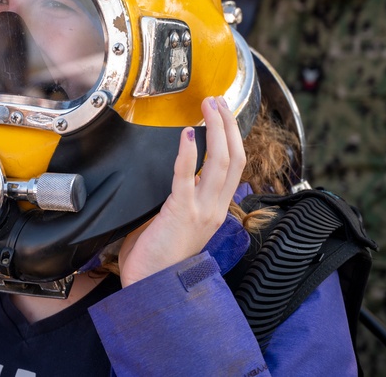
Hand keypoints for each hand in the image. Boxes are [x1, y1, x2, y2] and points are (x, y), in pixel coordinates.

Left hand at [117, 96, 245, 286]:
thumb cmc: (156, 255)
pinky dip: (188, 153)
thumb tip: (175, 171)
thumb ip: (181, 196)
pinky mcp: (181, 212)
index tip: (223, 114)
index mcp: (216, 210)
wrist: (151, 285)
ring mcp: (201, 211)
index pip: (234, 167)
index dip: (232, 138)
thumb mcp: (177, 220)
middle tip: (217, 101)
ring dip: (215, 130)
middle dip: (228, 126)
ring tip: (208, 107)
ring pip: (220, 162)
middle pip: (234, 158)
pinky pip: (187, 177)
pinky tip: (186, 134)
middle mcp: (215, 209)